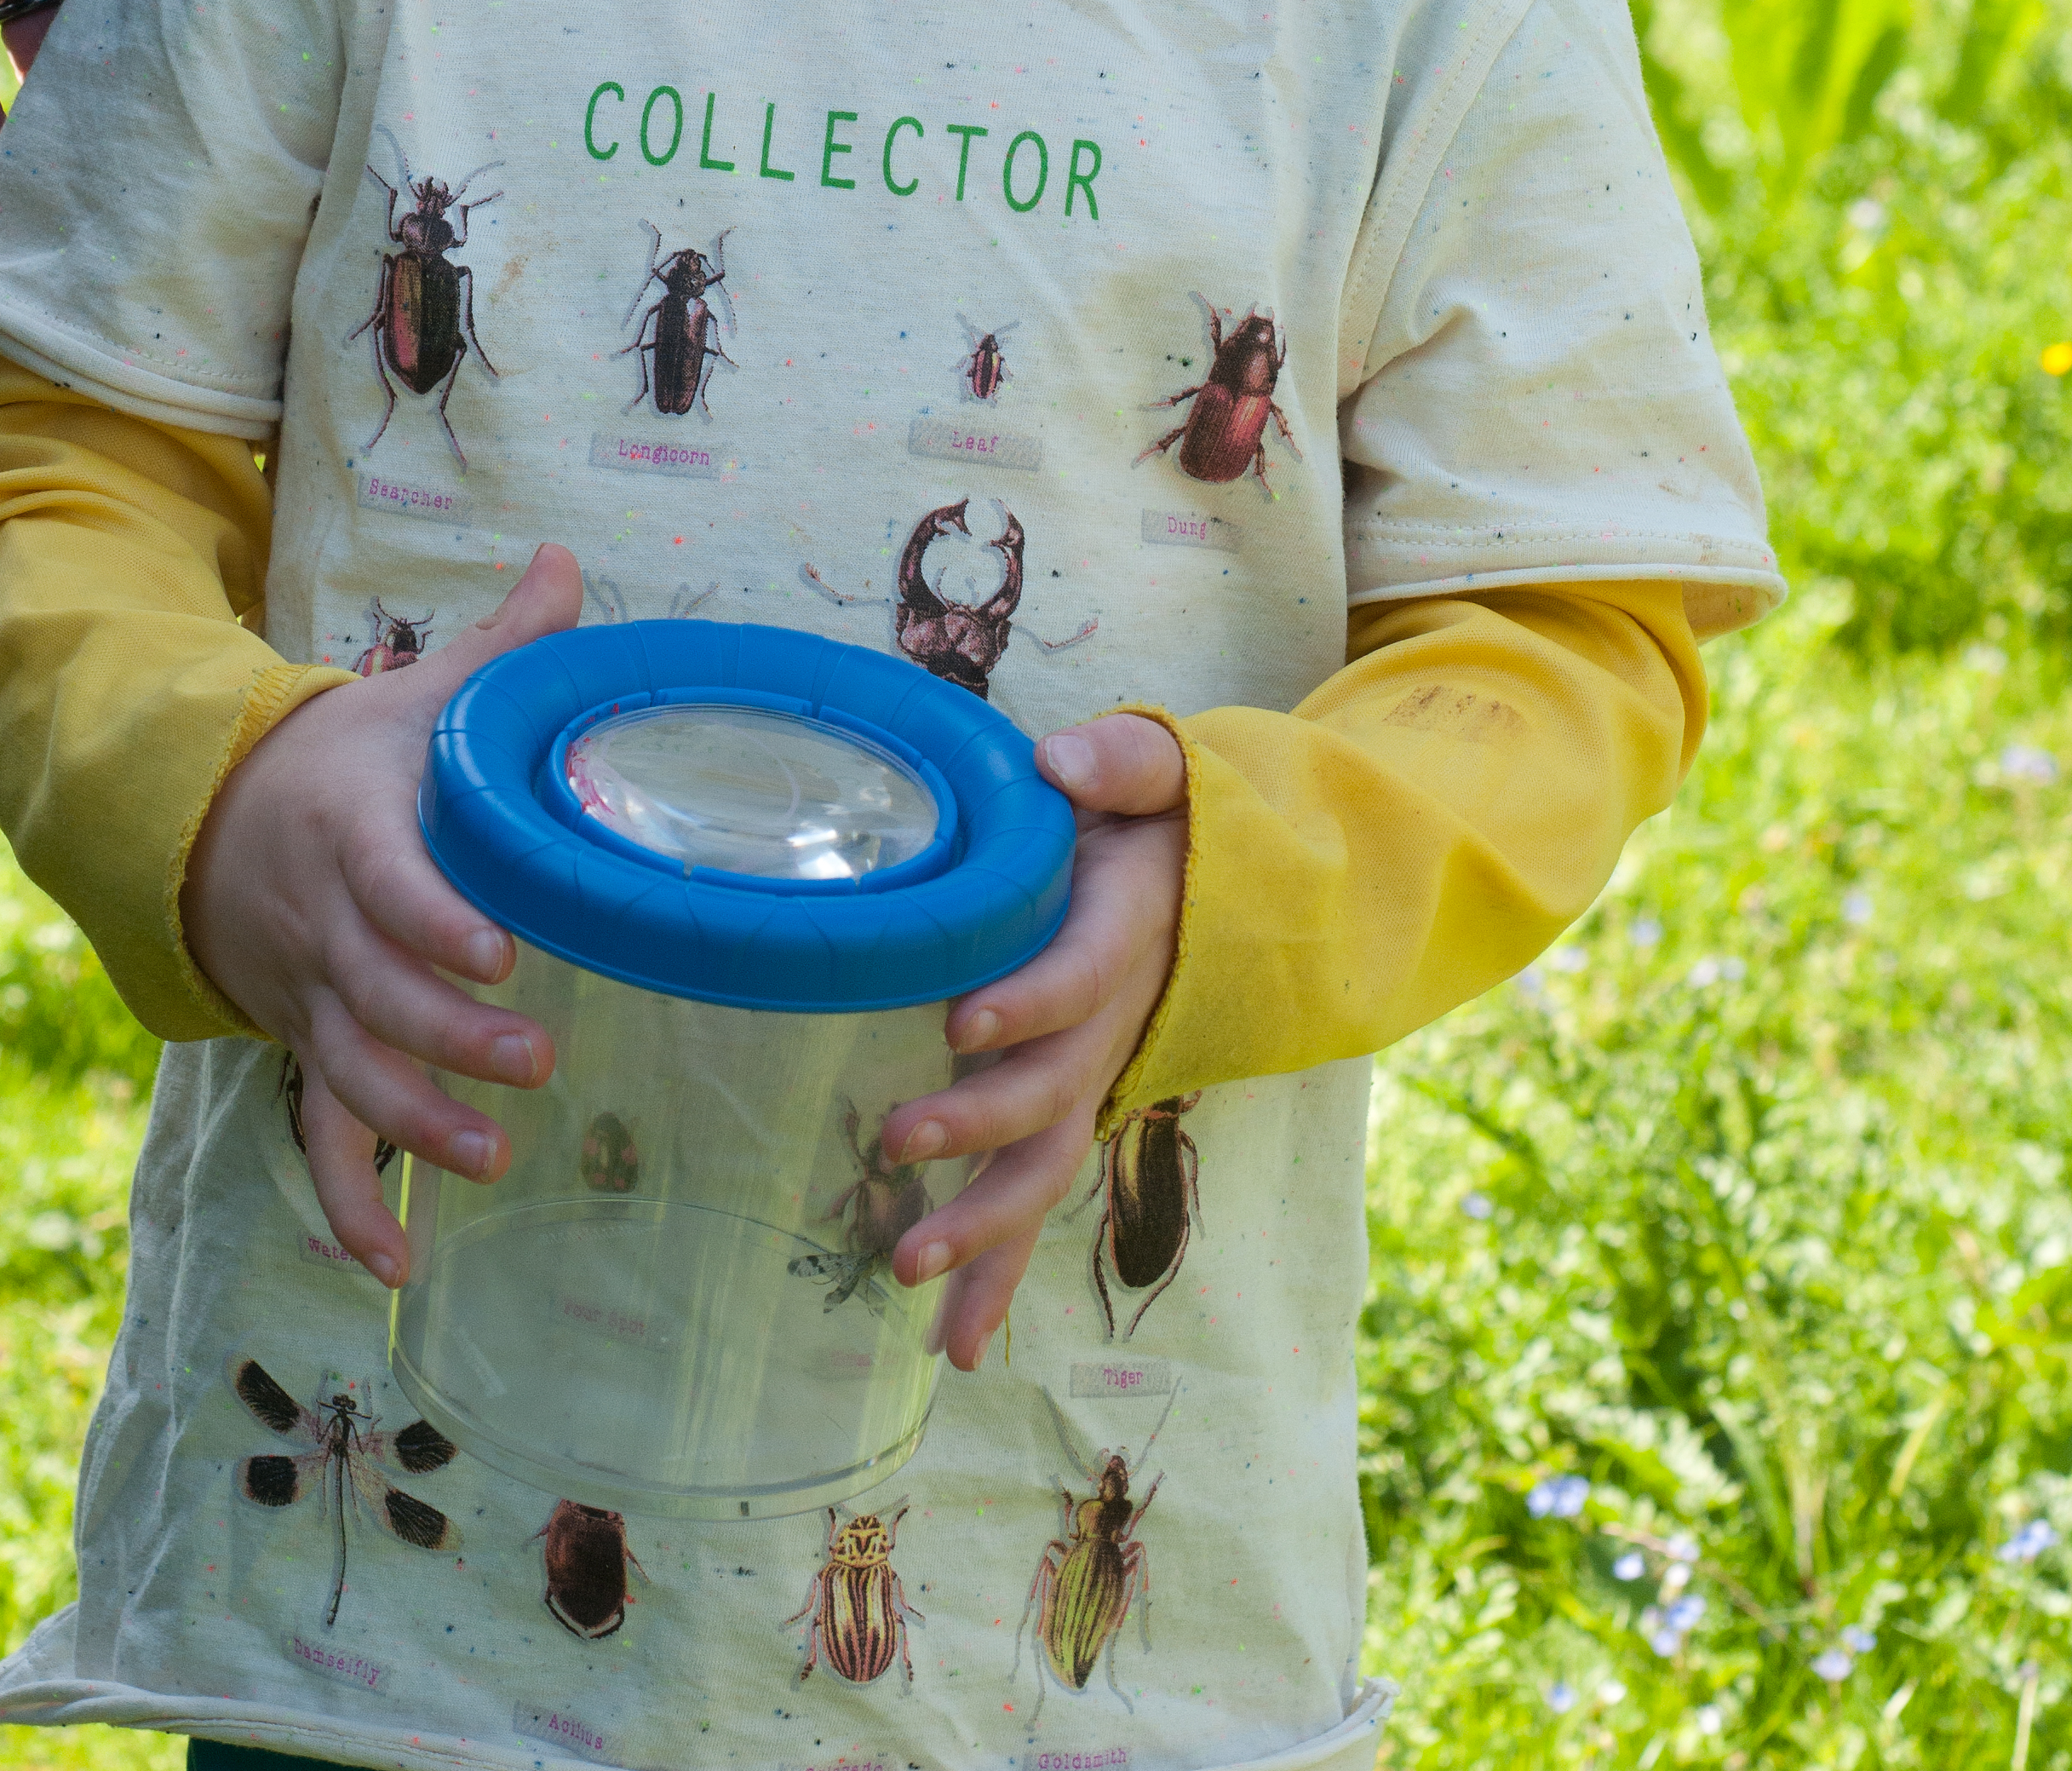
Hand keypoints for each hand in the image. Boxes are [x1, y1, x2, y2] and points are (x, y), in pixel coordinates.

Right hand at [180, 541, 584, 1285]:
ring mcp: (309, 995)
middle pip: (379, 993)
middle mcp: (325, 923)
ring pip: (351, 1073)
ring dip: (416, 1127)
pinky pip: (318, 1135)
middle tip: (537, 1059)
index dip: (436, 918)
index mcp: (355, 830)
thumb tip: (574, 562)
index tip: (499, 947)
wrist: (210, 812)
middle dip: (453, 1036)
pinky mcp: (303, 1043)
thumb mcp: (411, 692)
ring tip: (493, 1159)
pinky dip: (352, 1204)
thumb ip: (501, 644)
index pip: (391, 879)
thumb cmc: (344, 755)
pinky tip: (396, 1269)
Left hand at [877, 712, 1187, 1371]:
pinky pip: (1037, 1200)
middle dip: (980, 1126)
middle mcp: (1114, 1024)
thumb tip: (1059, 761)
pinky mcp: (1069, 1111)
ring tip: (904, 1269)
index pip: (1078, 977)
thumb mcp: (1158, 772)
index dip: (1028, 1002)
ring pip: (1044, 1167)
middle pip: (1055, 1093)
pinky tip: (953, 1349)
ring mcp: (1092, 1077)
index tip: (960, 1020)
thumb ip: (1121, 762)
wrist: (1211, 884)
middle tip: (899, 1140)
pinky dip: (1000, 1276)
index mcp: (1124, 936)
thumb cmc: (1158, 819)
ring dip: (981, 1228)